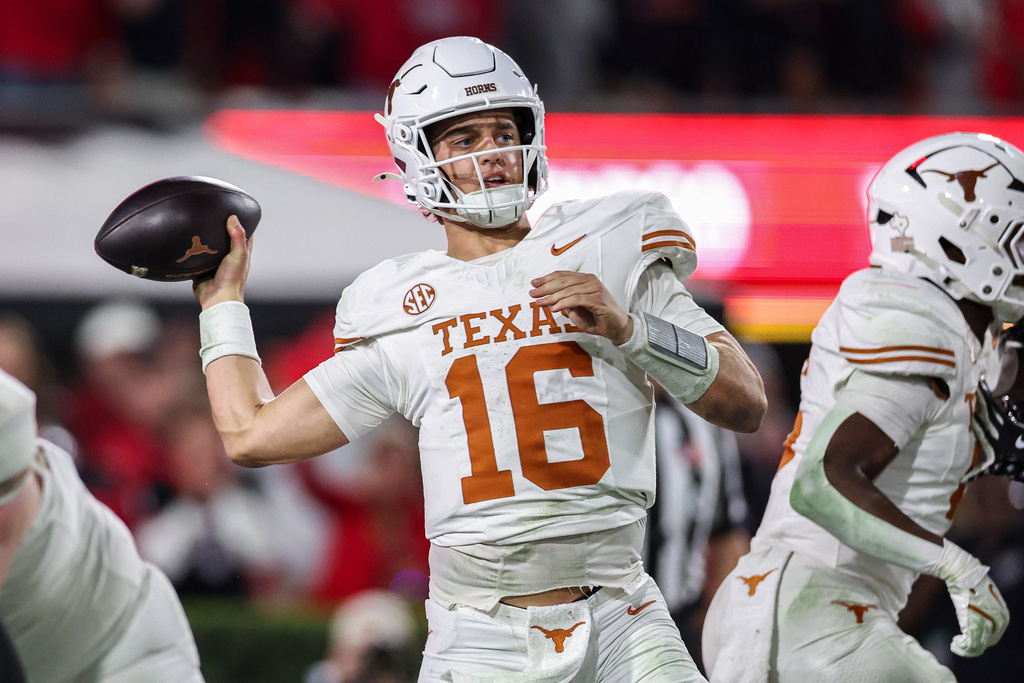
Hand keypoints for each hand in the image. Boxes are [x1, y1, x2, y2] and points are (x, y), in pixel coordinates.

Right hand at [194, 215, 252, 309]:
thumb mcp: (238, 255)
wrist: (216, 297)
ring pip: (209, 247)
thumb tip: (233, 218)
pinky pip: (196, 257)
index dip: (241, 224)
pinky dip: (192, 250)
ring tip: (196, 223)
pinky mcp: (202, 268)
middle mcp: (229, 257)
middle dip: (219, 229)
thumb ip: (238, 237)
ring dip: (204, 239)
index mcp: (241, 254)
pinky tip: (186, 240)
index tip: (233, 212)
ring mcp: (215, 263)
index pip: (244, 235)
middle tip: (211, 215)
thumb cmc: (232, 278)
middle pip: (225, 239)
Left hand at [530, 271, 632, 343]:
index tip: (534, 284)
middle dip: (546, 287)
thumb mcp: (576, 310)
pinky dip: (563, 304)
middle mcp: (590, 281)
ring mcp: (595, 289)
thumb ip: (565, 302)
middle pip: (563, 281)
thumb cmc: (597, 318)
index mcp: (585, 279)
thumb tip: (550, 299)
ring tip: (540, 303)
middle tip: (533, 293)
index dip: (547, 278)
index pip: (563, 275)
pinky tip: (554, 308)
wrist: (617, 328)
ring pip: (568, 290)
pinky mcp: (598, 299)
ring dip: (552, 297)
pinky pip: (576, 300)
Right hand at [932, 539, 1008, 656]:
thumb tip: (975, 610)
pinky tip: (954, 644)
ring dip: (966, 648)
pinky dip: (962, 647)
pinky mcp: (976, 622)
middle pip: (987, 642)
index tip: (967, 640)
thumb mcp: (981, 596)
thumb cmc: (969, 581)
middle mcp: (1000, 621)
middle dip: (972, 646)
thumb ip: (983, 608)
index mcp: (1003, 615)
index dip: (980, 640)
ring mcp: (989, 622)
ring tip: (955, 645)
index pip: (995, 635)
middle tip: (959, 644)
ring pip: (979, 645)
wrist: (962, 571)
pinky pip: (970, 642)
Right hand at [969, 378, 1023, 481]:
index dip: (972, 414)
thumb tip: (960, 480)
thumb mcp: (993, 470)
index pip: (979, 425)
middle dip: (978, 400)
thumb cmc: (1010, 465)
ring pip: (994, 409)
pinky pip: (1002, 411)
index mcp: (991, 440)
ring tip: (980, 385)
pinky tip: (999, 397)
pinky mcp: (1012, 424)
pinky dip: (1000, 404)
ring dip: (986, 398)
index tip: (962, 404)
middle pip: (986, 412)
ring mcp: (1005, 426)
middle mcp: (997, 430)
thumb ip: (977, 473)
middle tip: (970, 385)